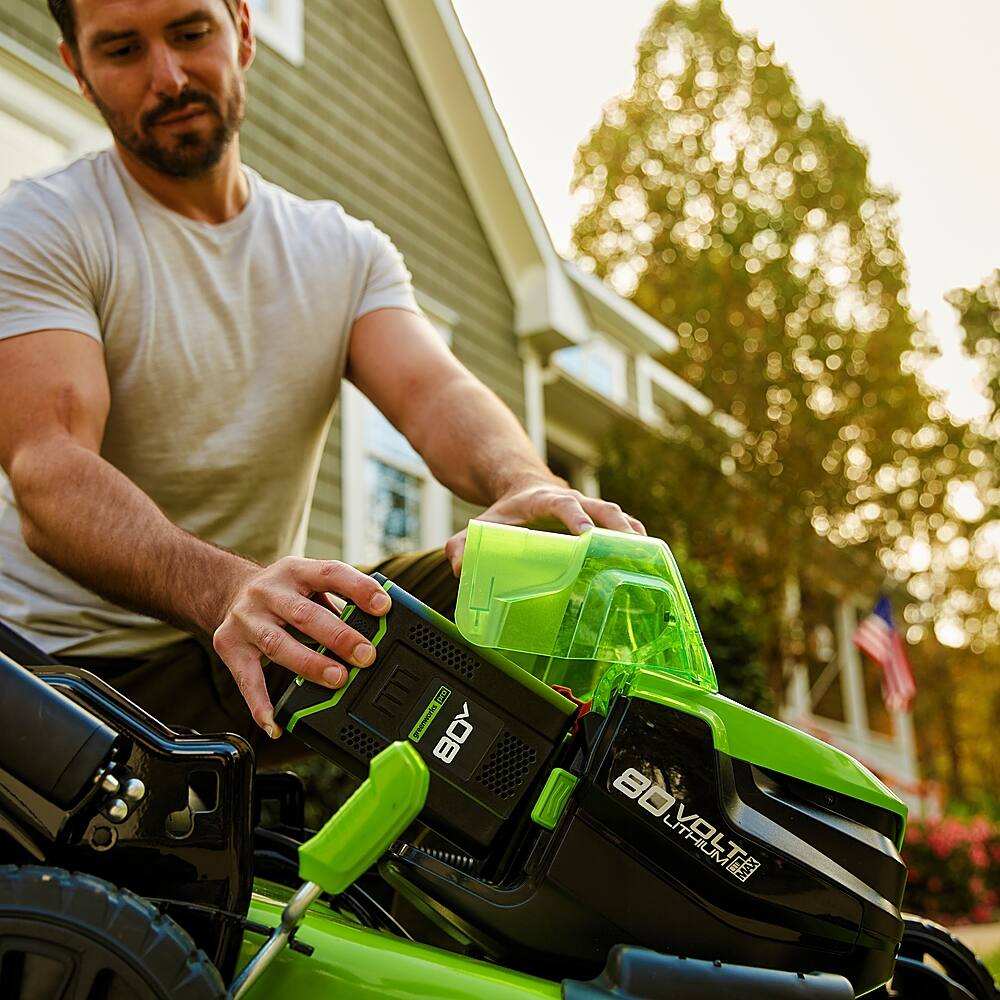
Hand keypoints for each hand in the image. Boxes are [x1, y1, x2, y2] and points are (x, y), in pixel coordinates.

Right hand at [212, 557, 390, 737]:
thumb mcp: (310, 585)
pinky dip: (260, 704)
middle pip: (304, 614)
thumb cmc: (284, 593)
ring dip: (310, 664)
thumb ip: (339, 603)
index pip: (330, 573)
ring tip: (338, 679)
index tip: (383, 607)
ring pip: (278, 644)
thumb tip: (379, 631)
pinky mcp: (230, 645)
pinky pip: (245, 679)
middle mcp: (268, 591)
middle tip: (365, 656)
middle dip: (339, 636)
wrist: (228, 591)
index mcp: (296, 571)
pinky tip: (274, 722)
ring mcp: (247, 618)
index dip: (359, 588)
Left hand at [445, 481, 645, 574]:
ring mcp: (592, 510)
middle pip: (603, 509)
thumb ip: (462, 543)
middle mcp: (577, 501)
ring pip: (620, 518)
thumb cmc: (507, 512)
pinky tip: (654, 565)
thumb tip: (458, 568)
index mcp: (548, 499)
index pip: (565, 505)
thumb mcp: (484, 524)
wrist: (525, 490)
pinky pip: (626, 530)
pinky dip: (641, 544)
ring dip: (635, 537)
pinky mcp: (602, 521)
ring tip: (652, 560)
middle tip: (630, 548)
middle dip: (618, 528)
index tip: (585, 535)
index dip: (576, 517)